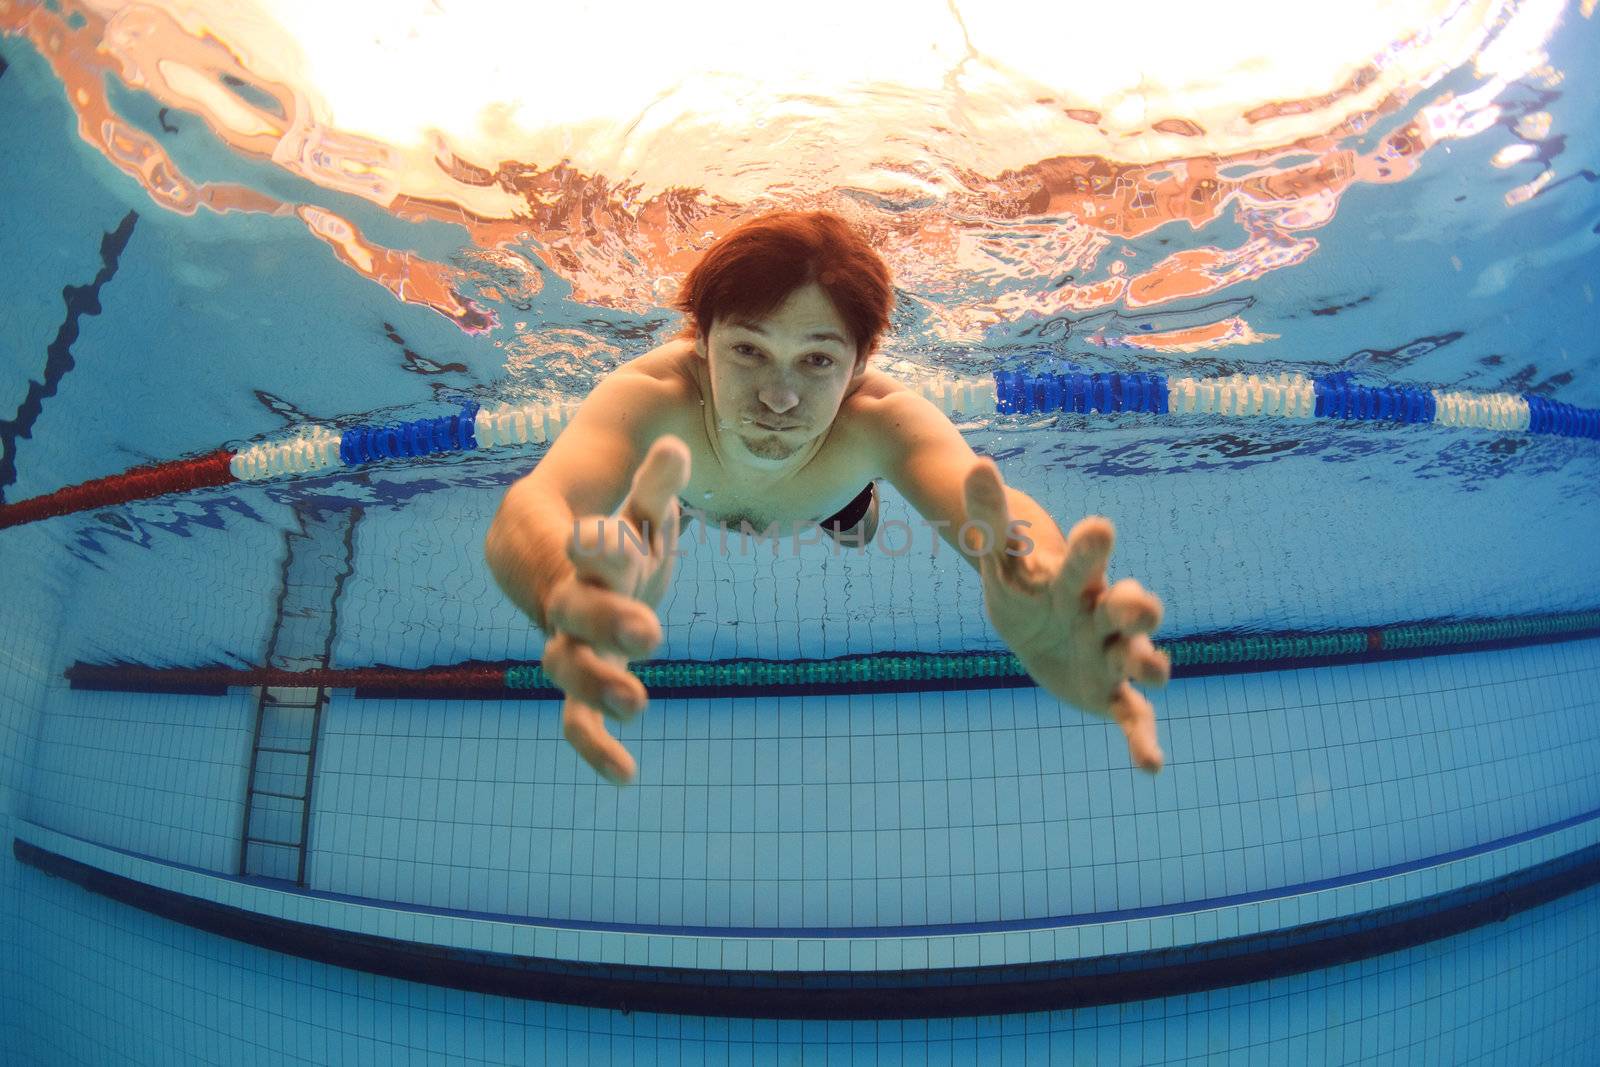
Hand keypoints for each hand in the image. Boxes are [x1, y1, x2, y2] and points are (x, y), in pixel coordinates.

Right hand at [540, 436, 690, 784]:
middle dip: (607, 621)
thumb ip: (656, 488)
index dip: (598, 548)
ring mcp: (568, 644)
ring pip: (566, 668)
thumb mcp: (639, 514)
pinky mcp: (581, 681)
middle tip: (649, 634)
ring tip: (637, 706)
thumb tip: (676, 446)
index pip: (583, 550)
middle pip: (574, 612)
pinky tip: (625, 776)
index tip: (608, 539)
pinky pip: (576, 718)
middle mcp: (568, 601)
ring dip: (597, 686)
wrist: (548, 568)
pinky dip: (595, 746)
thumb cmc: (610, 538)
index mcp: (580, 555)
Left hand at [962, 459, 1169, 772]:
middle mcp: (1102, 615)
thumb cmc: (1023, 588)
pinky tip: (1151, 766)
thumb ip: (991, 518)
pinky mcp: (1110, 692)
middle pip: (1128, 607)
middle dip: (1137, 605)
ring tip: (1154, 670)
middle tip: (1141, 603)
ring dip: (1149, 663)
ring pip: (1139, 657)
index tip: (1097, 526)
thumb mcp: (1002, 560)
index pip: (1086, 560)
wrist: (1034, 626)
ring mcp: (1110, 654)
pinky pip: (1132, 716)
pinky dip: (1141, 740)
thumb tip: (977, 464)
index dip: (1090, 547)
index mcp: (1076, 581)